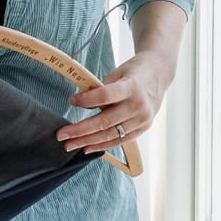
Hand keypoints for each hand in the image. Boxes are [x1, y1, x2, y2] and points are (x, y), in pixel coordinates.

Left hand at [57, 51, 173, 153]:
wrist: (158, 75)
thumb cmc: (133, 72)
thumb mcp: (116, 74)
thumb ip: (100, 90)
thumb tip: (79, 104)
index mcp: (131, 87)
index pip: (105, 97)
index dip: (86, 100)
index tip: (71, 101)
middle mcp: (139, 106)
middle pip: (105, 121)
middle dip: (80, 131)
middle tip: (61, 135)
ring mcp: (143, 119)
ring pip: (111, 135)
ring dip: (88, 142)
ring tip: (70, 145)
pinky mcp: (143, 128)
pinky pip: (120, 140)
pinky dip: (103, 145)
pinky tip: (87, 148)